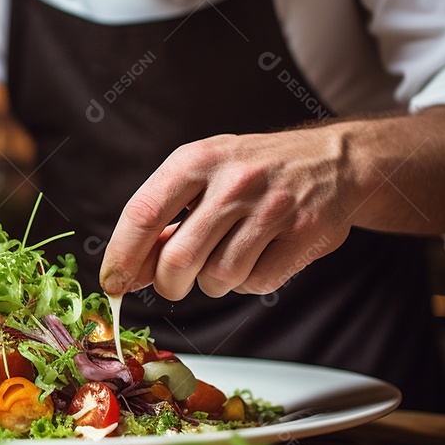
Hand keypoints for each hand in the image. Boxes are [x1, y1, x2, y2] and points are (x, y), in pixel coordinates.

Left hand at [99, 127, 353, 299]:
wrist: (332, 161)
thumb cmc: (252, 172)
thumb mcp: (202, 176)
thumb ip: (164, 220)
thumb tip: (127, 272)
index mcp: (197, 160)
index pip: (144, 214)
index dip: (122, 256)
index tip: (111, 284)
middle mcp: (233, 180)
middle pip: (178, 259)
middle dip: (168, 284)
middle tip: (173, 283)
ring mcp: (273, 206)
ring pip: (219, 278)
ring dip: (213, 282)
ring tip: (226, 257)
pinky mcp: (305, 233)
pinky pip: (259, 283)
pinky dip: (251, 282)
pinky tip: (259, 258)